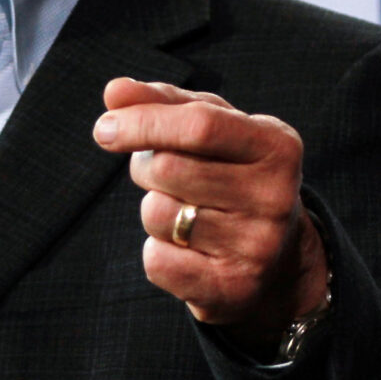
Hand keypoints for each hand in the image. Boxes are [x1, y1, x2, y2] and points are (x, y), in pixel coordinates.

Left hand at [92, 77, 328, 352]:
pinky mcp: (235, 288)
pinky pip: (157, 261)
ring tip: (185, 212)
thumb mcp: (208, 128)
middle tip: (162, 175)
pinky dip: (157, 253)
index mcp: (275, 145)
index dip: (143, 122)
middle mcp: (275, 196)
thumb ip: (161, 102)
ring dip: (153, 209)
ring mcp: (258, 246)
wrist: (274, 259)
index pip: (199, 125)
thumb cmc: (228, 173)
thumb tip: (114, 91)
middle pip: (169, 168)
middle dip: (145, 167)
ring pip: (158, 215)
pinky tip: (188, 250)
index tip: (105, 128)